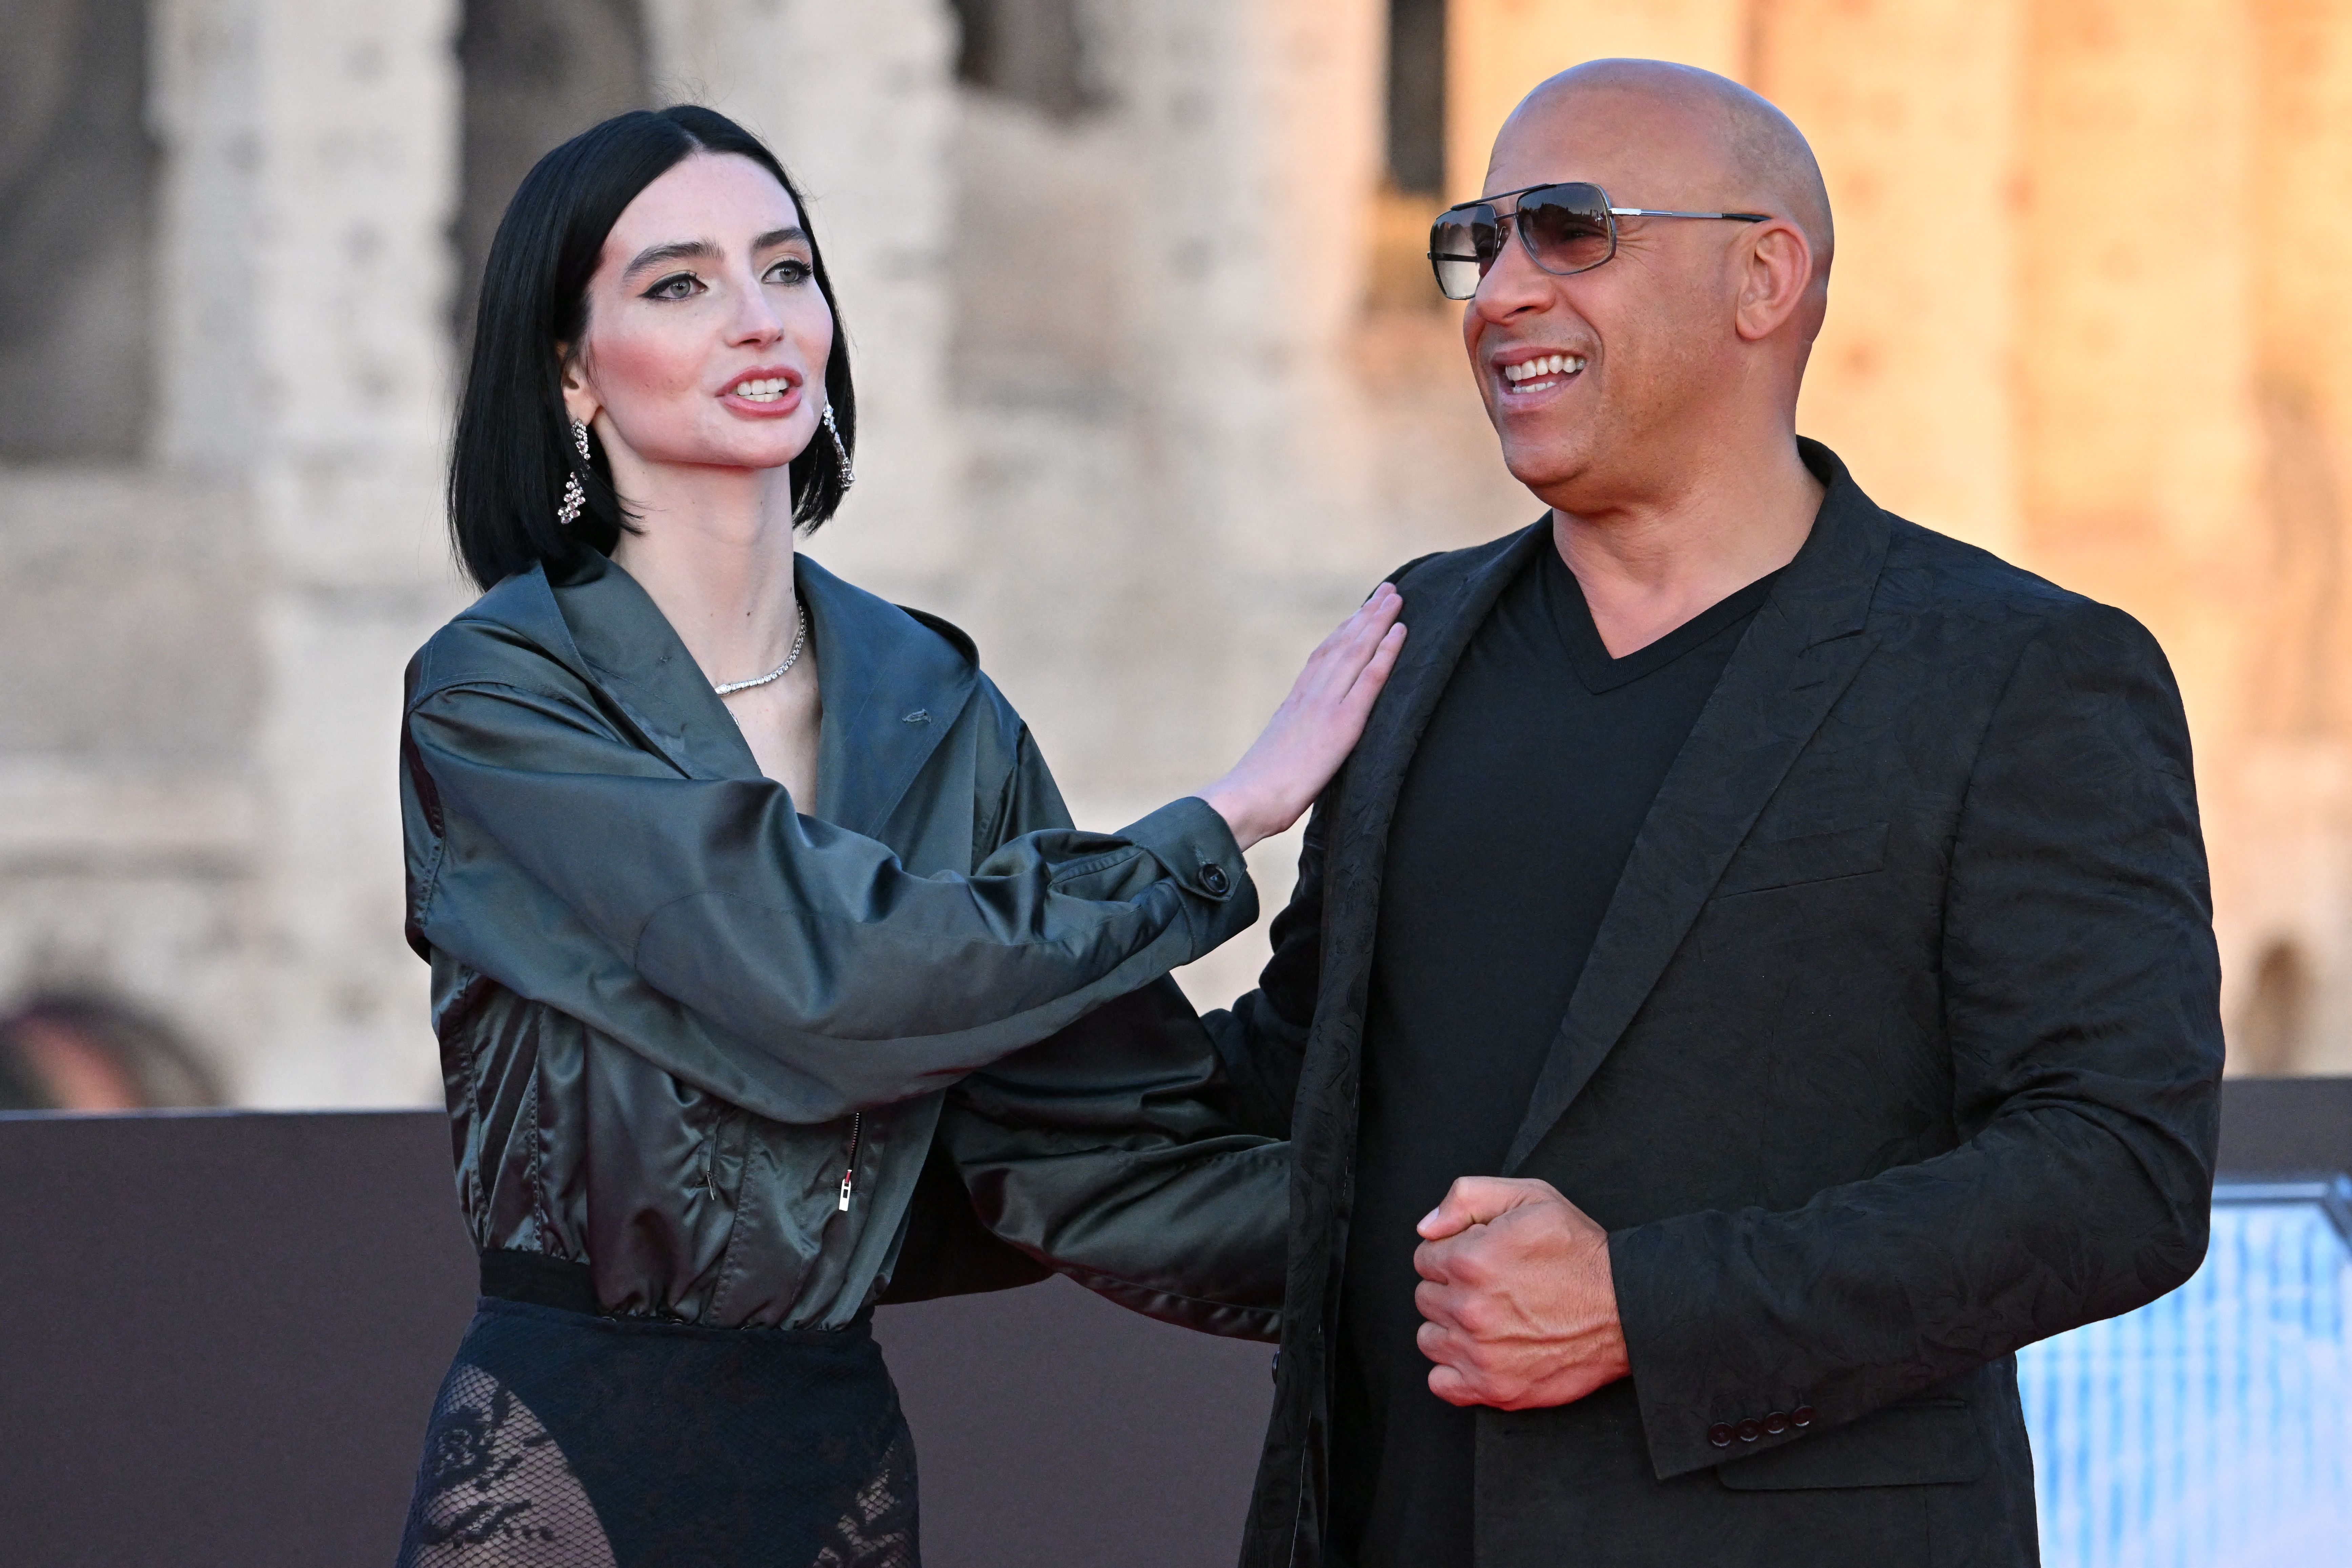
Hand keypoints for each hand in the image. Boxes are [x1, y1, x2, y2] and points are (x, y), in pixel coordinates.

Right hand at [1198, 584, 1406, 848]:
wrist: (1245, 800)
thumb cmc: (1255, 794)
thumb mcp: (1276, 758)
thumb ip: (1294, 742)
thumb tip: (1301, 748)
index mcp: (1293, 704)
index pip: (1322, 658)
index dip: (1343, 632)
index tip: (1359, 612)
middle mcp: (1309, 696)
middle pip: (1341, 645)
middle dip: (1365, 616)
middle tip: (1387, 591)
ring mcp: (1325, 706)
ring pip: (1356, 651)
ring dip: (1378, 622)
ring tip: (1395, 598)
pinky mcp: (1341, 724)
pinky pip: (1369, 680)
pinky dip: (1386, 652)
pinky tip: (1400, 632)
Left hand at [1413, 1176, 1630, 1409]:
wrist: (1627, 1307)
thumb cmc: (1580, 1252)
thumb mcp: (1530, 1197)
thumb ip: (1466, 1197)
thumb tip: (1426, 1227)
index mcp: (1471, 1260)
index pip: (1425, 1256)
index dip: (1452, 1253)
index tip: (1479, 1258)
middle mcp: (1470, 1309)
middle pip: (1426, 1297)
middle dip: (1451, 1289)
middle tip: (1490, 1288)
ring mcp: (1480, 1354)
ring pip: (1430, 1339)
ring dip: (1451, 1329)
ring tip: (1489, 1319)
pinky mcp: (1495, 1388)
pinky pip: (1441, 1383)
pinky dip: (1455, 1371)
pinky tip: (1482, 1352)